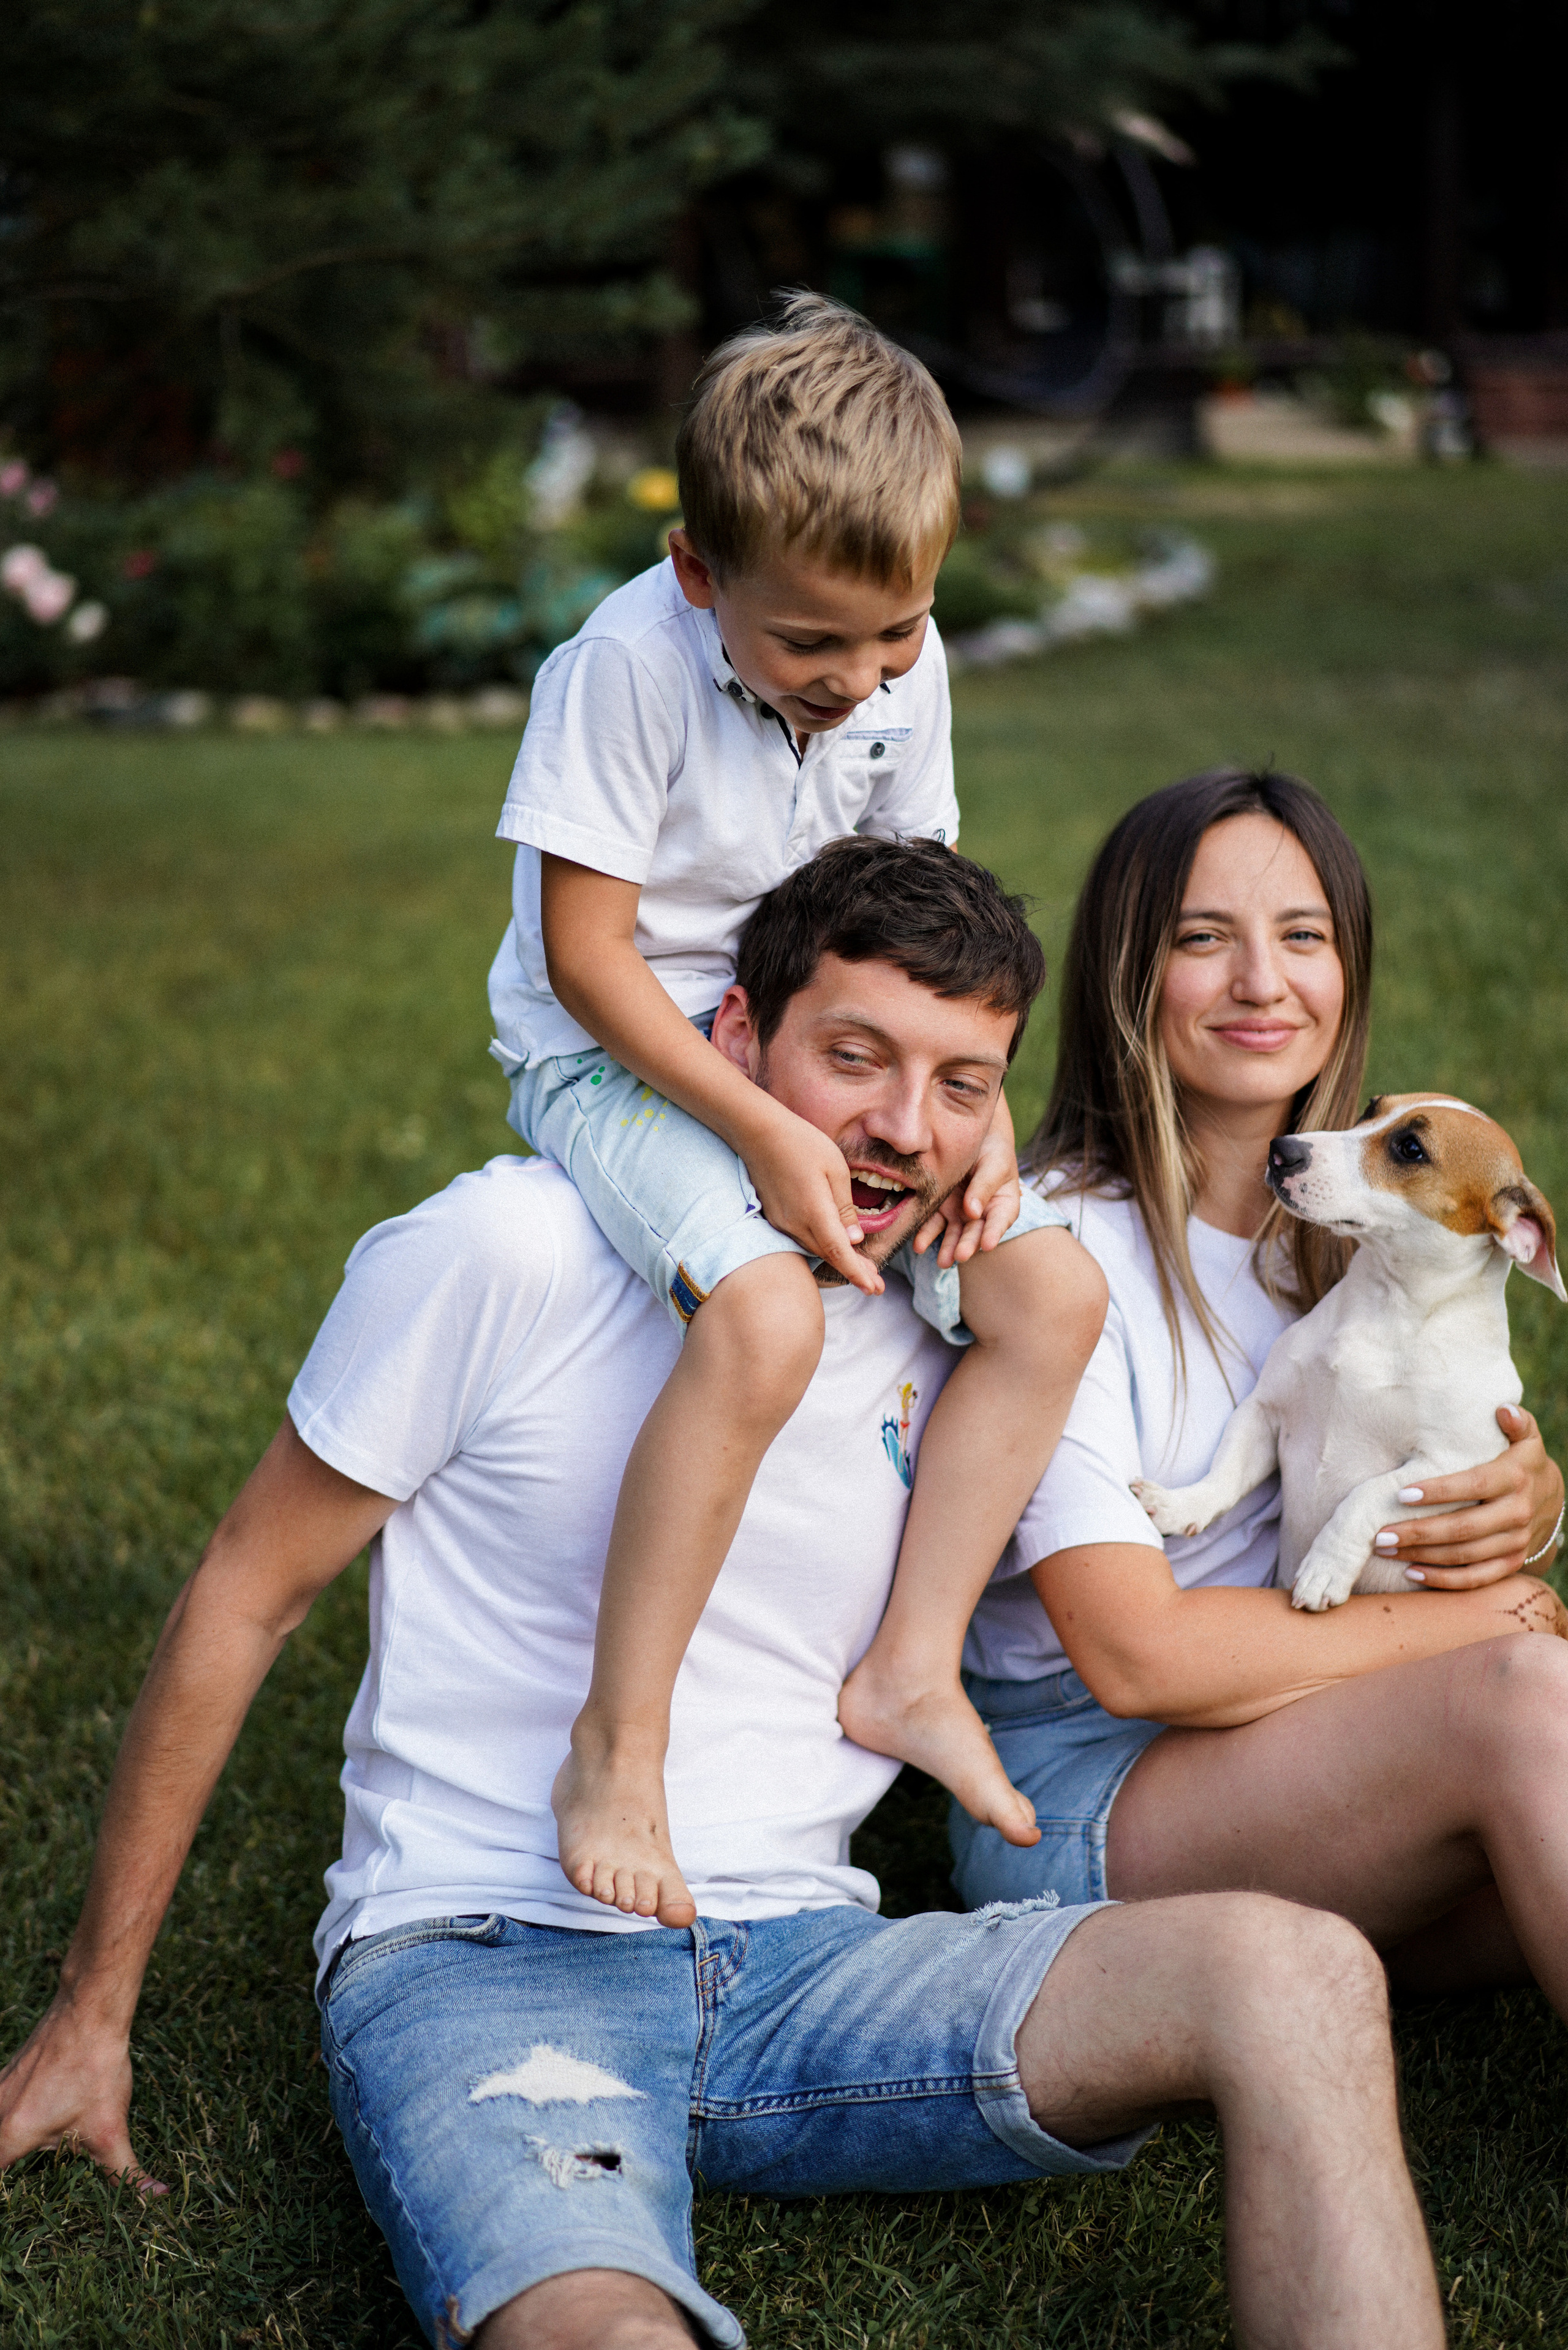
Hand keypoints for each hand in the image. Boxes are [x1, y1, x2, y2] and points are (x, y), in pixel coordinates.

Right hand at [0, 1993, 164, 2191]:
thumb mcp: (109, 2130)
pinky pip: (3, 2105)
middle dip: (11, 2165)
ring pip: (0, 2124)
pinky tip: (43, 2115)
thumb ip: (125, 2172)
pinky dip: (15, 2119)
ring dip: (13, 2142)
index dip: (8, 2194)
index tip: (20, 2201)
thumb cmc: (95, 2068)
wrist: (90, 2010)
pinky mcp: (10, 2074)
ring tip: (44, 2143)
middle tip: (31, 2181)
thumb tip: (154, 2197)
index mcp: (10, 2135)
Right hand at [741, 1106, 880, 1294]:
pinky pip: (801, 1239)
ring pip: (814, 1249)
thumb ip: (845, 1209)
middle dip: (853, 1271)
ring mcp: (781, 1222)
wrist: (757, 1132)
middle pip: (827, 1256)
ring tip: (862, 1269)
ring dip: (837, 1260)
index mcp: (814, 1211)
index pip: (839, 1252)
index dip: (857, 1273)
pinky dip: (821, 1247)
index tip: (874, 1289)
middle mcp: (794, 1223)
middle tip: (876, 1285)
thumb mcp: (835, 1169)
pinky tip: (833, 1246)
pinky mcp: (775, 1216)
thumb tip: (854, 1241)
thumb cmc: (802, 1143)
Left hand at [912, 1122, 1021, 1269]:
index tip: (988, 1244)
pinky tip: (919, 1245)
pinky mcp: (940, 1209)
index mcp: (1003, 1204)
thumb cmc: (991, 1149)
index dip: (994, 1233)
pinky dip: (926, 1235)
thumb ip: (984, 1186)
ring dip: (947, 1248)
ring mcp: (960, 1213)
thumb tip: (973, 1212)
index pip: (1000, 1221)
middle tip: (961, 1256)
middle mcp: (982, 1214)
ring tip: (941, 1262)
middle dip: (968, 1245)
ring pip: (954, 1234)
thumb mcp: (993, 1163)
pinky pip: (933, 1224)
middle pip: (975, 1232)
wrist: (970, 1135)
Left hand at [1375, 1404, 1564, 1589]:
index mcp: (1515, 1477)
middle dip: (1419, 1532)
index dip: (1439, 1491)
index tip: (1402, 1494)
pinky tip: (1412, 1573)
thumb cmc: (1522, 1462)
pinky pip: (1476, 1578)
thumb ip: (1516, 1422)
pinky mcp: (1511, 1564)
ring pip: (1464, 1556)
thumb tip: (1503, 1409)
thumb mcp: (1526, 1438)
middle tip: (1380, 1534)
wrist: (1552, 1501)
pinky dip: (1444, 1580)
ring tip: (1386, 1549)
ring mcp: (1515, 1542)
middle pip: (1463, 1528)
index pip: (1474, 1485)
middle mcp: (1516, 1512)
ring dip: (1422, 1556)